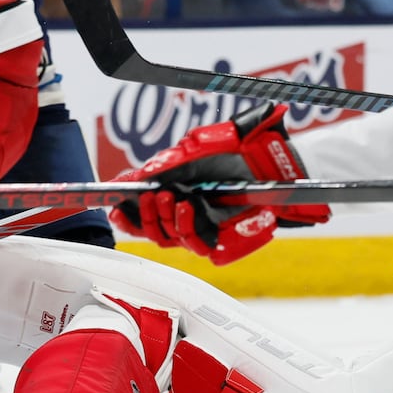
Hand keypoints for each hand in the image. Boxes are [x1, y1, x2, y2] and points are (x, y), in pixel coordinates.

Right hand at [108, 103, 330, 265]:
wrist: (278, 159)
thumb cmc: (241, 150)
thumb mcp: (197, 147)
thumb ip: (164, 163)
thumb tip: (131, 176)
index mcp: (176, 197)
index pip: (142, 217)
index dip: (126, 217)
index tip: (114, 208)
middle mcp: (186, 216)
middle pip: (151, 232)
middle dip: (144, 216)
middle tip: (147, 197)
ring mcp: (204, 229)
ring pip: (170, 239)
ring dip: (162, 220)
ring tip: (167, 199)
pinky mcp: (223, 240)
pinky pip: (197, 245)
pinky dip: (186, 228)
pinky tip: (186, 208)